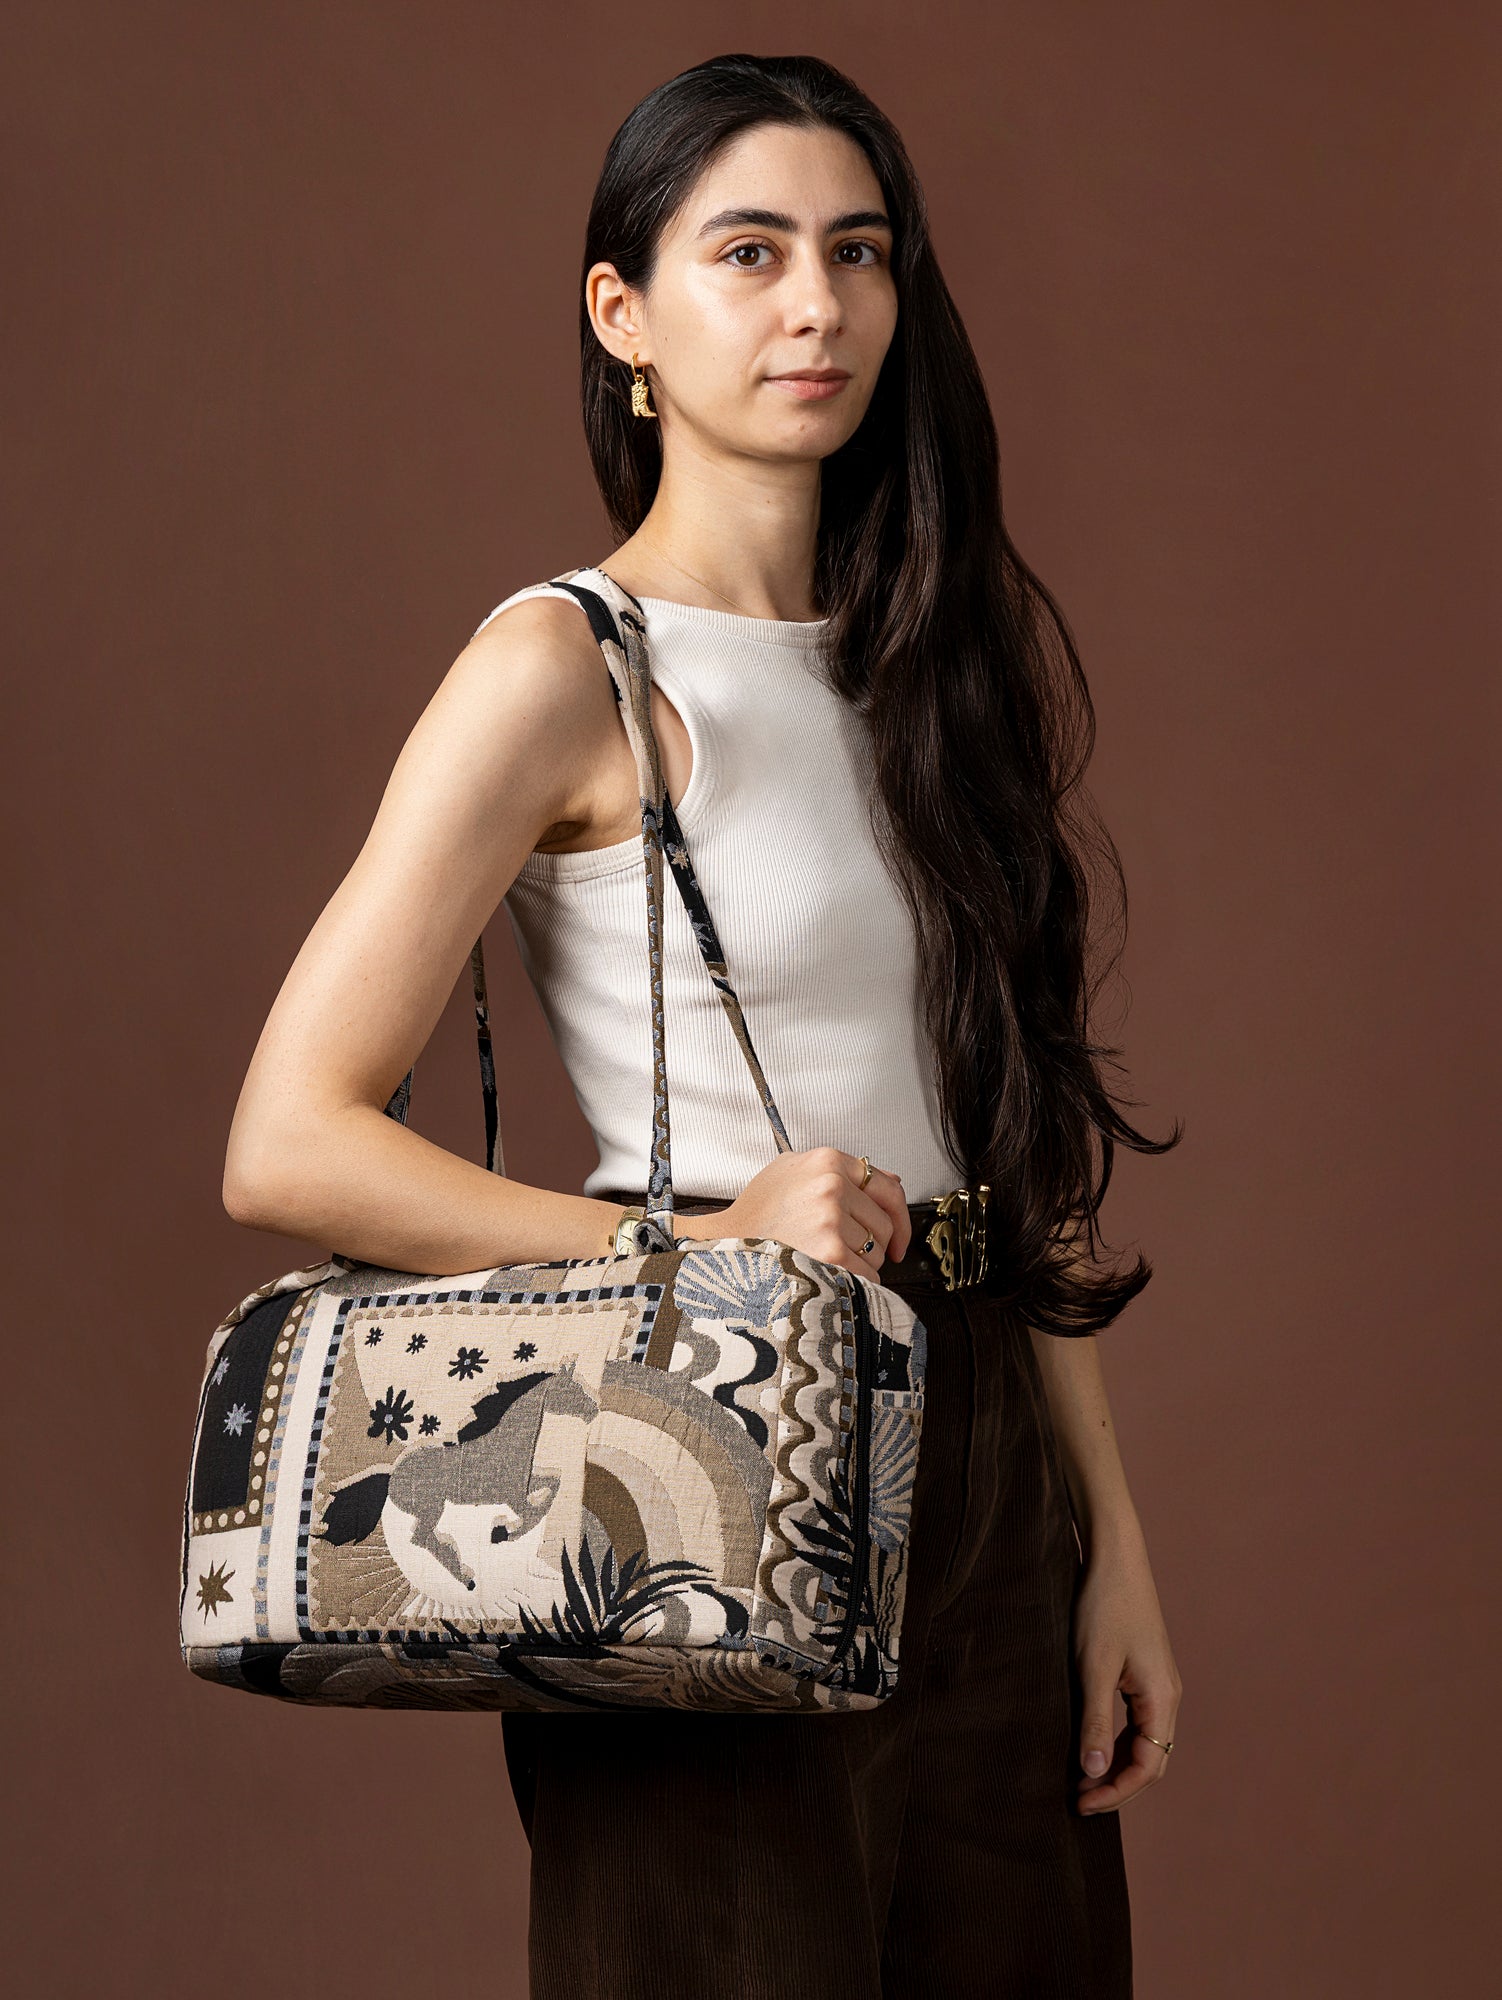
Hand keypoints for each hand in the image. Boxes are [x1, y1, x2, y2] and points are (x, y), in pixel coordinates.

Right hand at [710, 1145, 911, 1282]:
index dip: (900, 1217)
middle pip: (884, 1225)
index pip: (888, 1187)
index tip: (899, 1235)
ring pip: (876, 1252)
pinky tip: (830, 1274)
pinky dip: (856, 1281)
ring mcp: (831, 1219)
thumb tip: (889, 1180)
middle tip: (847, 1249)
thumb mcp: (792, 1171)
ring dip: (861, 1263)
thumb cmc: (757, 1212)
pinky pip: (867, 1273)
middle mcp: (832, 1186)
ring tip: (826, 1258)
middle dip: (874, 1244)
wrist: (728, 1242)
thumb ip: (840, 1171)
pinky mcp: (829, 1251)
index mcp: (827, 1161)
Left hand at [1071, 1521, 1182, 1814]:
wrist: (1114, 1556)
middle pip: (1150, 1760)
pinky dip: (1114, 1740)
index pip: (1147, 1766)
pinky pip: (1135, 1721)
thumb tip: (1092, 1772)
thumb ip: (1093, 1721)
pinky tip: (1089, 1744)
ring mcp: (1158, 1684)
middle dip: (1117, 1784)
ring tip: (1080, 1779)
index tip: (1081, 1803)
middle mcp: (1167, 1695)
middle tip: (1077, 1799)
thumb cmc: (1103, 1606)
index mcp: (1161, 1698)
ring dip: (1115, 1764)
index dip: (1116, 1791)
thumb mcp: (1092, 1666)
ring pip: (1143, 1741)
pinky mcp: (1144, 1672)